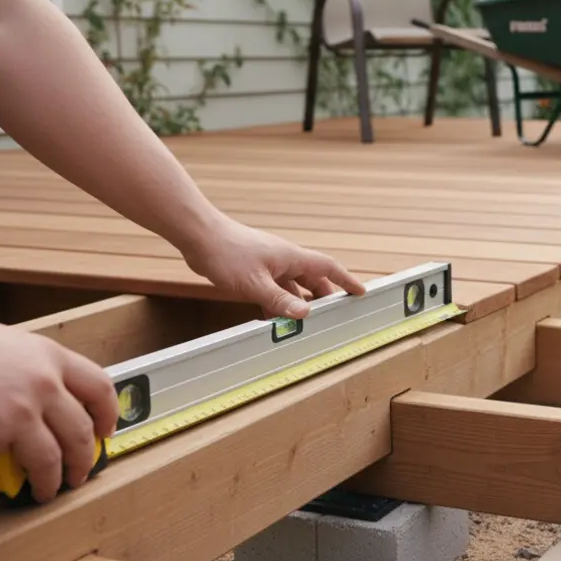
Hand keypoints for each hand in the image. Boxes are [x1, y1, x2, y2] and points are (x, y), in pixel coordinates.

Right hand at [0, 321, 117, 502]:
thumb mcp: (3, 348)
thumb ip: (29, 369)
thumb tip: (43, 395)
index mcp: (47, 354)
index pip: (98, 384)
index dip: (108, 412)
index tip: (106, 428)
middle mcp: (46, 379)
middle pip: (84, 424)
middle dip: (87, 453)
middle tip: (83, 468)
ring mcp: (28, 405)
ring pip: (65, 450)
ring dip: (66, 474)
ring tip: (56, 487)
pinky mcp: (6, 430)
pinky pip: (35, 462)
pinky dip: (38, 480)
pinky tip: (33, 488)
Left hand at [180, 216, 365, 317]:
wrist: (200, 236)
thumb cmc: (228, 253)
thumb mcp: (255, 283)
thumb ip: (280, 300)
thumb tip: (305, 314)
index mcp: (292, 258)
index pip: (329, 268)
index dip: (346, 280)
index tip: (360, 292)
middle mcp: (285, 260)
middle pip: (313, 280)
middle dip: (323, 298)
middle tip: (331, 317)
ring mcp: (270, 265)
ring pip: (292, 287)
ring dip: (297, 304)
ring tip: (302, 324)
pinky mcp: (255, 270)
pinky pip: (274, 289)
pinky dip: (277, 303)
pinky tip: (272, 318)